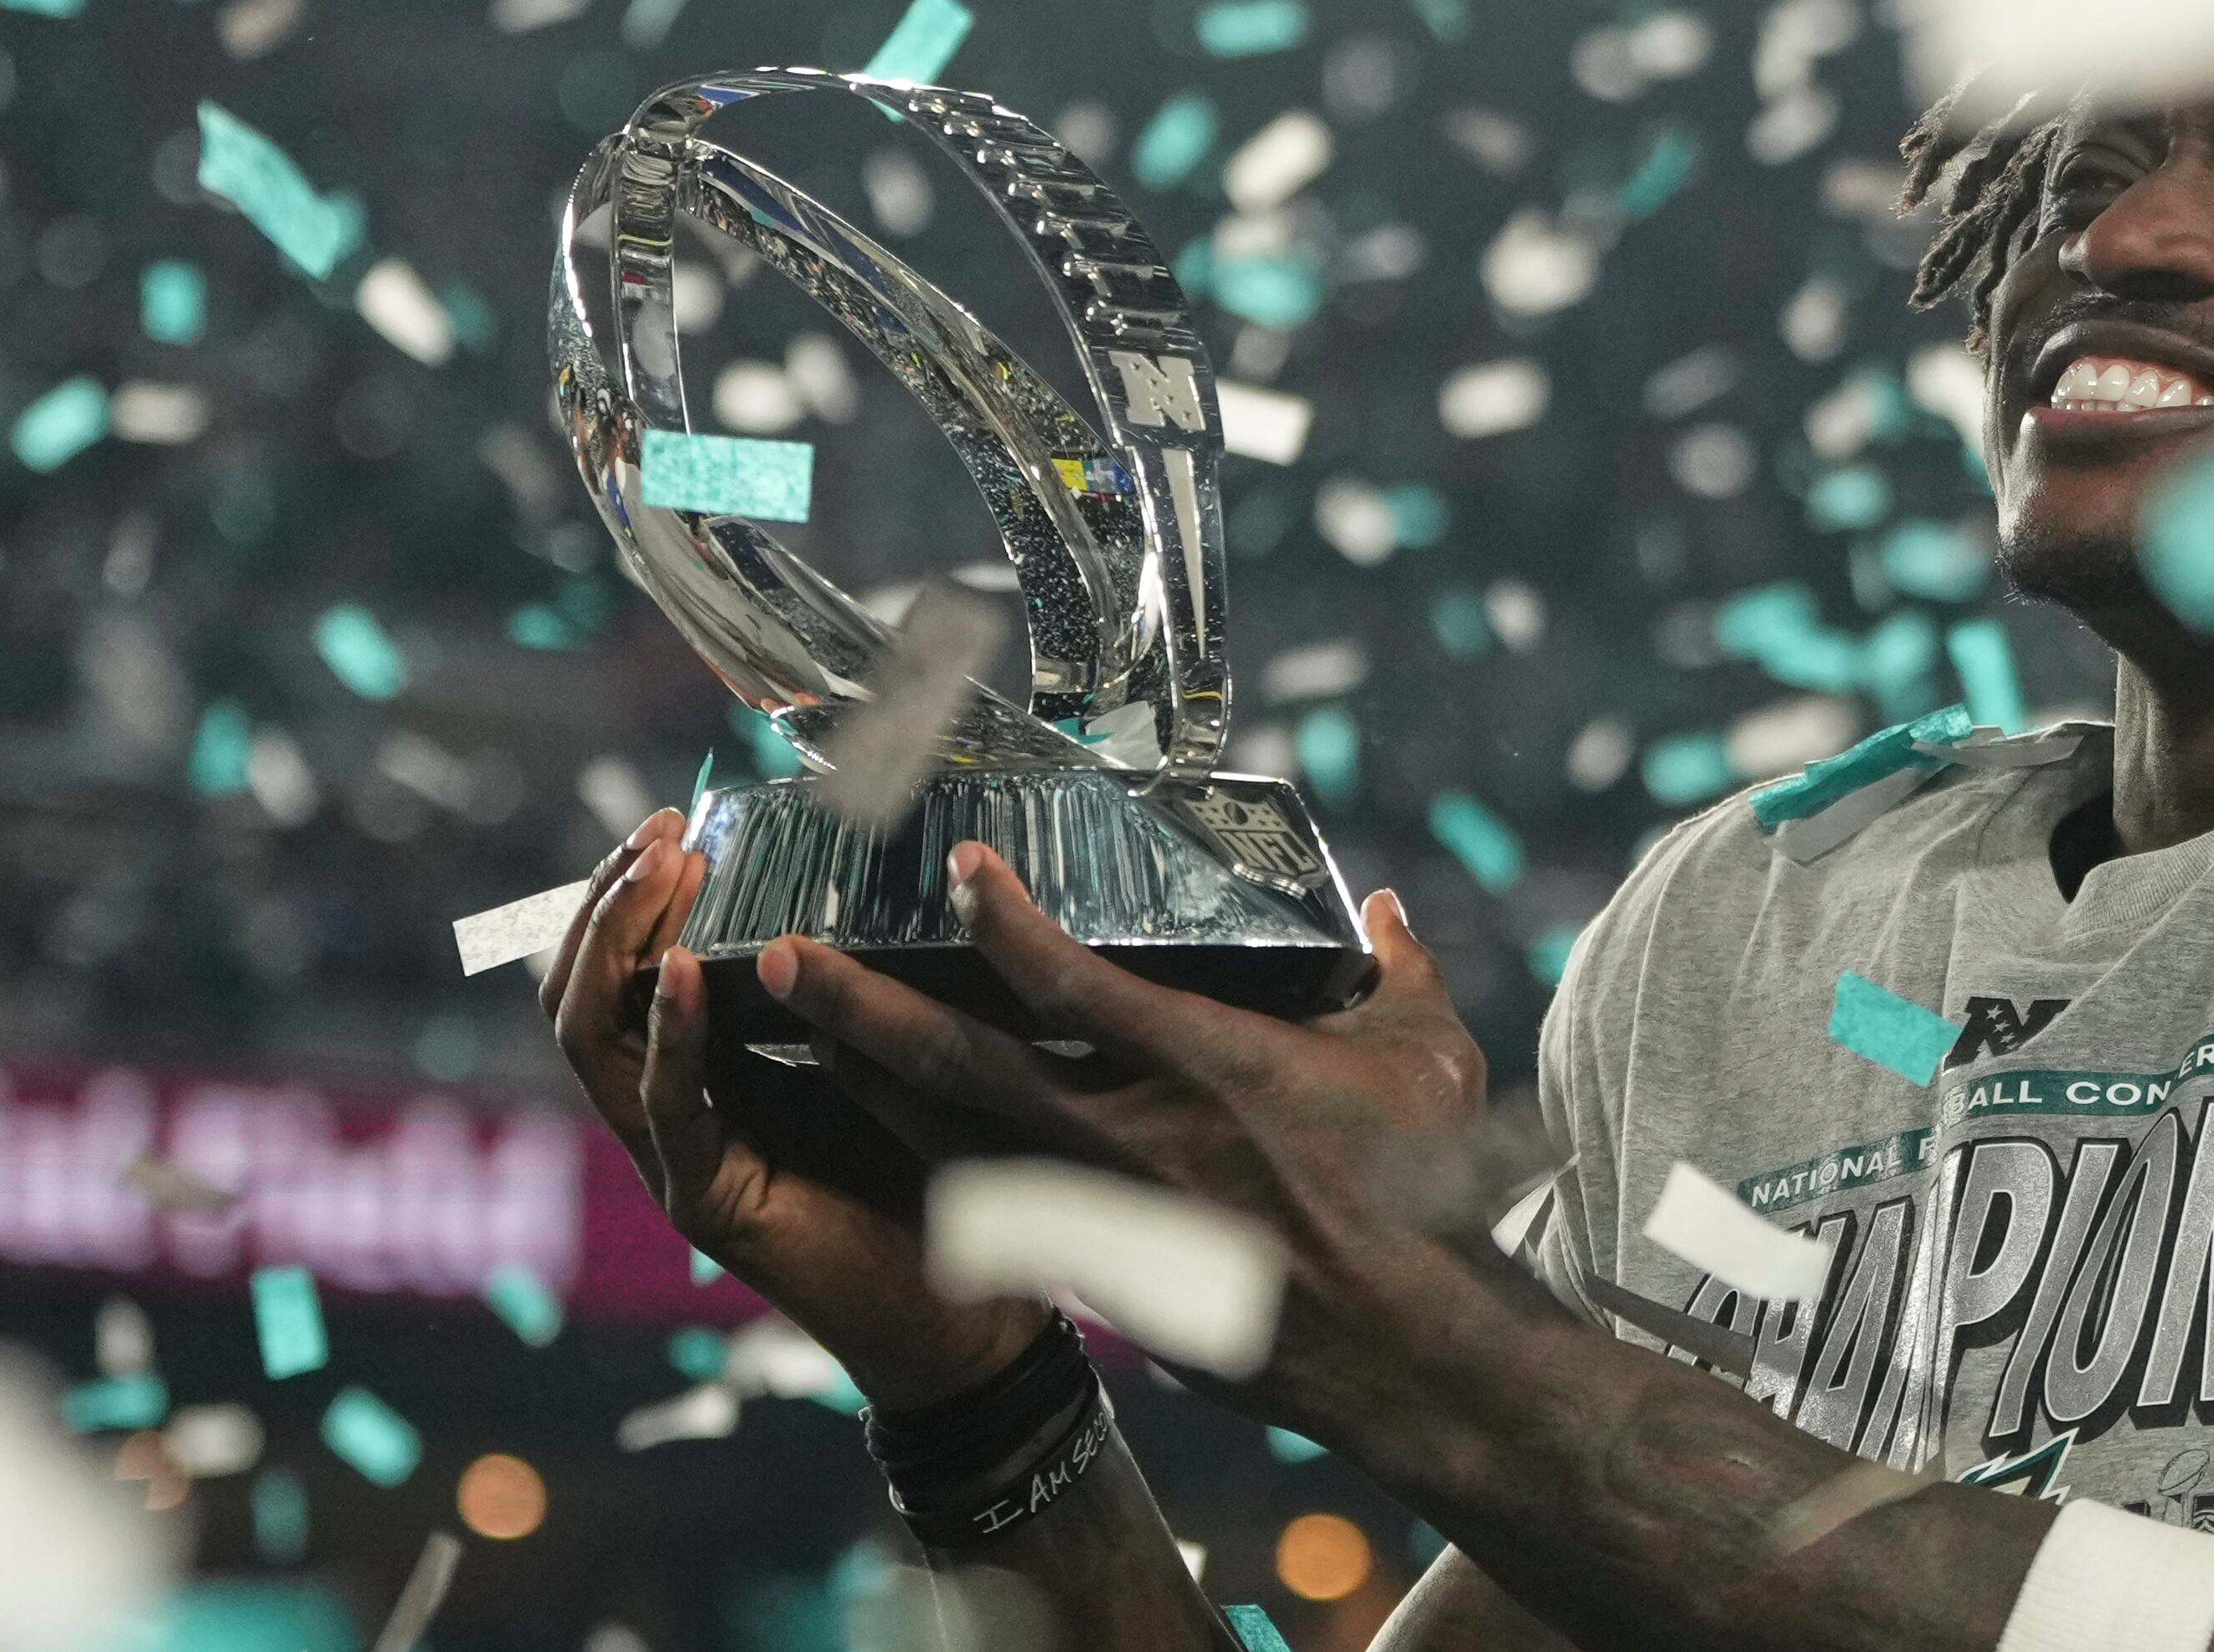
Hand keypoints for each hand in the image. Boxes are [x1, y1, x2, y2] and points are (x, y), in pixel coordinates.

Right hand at [541, 810, 1044, 1407]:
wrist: (964, 1316)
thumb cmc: (934, 1174)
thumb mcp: (885, 1051)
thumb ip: (843, 987)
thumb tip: (854, 880)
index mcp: (710, 1070)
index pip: (627, 971)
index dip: (634, 897)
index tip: (675, 823)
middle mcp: (676, 1110)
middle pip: (587, 995)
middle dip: (609, 906)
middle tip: (656, 835)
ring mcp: (679, 1159)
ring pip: (596, 1042)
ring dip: (620, 948)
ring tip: (656, 875)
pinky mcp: (708, 1201)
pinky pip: (668, 1109)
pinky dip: (669, 1034)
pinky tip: (685, 973)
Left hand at [751, 843, 1497, 1417]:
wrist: (1406, 1346)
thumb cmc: (1426, 1195)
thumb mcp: (1430, 1058)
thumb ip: (1396, 969)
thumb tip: (1381, 907)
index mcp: (1205, 1066)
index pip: (1070, 983)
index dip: (1000, 919)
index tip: (954, 868)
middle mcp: (1129, 1137)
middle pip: (962, 1065)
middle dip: (862, 1008)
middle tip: (784, 957)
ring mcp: (1103, 1213)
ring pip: (952, 1143)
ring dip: (867, 1086)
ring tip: (800, 1037)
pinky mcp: (1099, 1270)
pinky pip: (992, 1209)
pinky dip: (929, 1167)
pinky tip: (889, 1136)